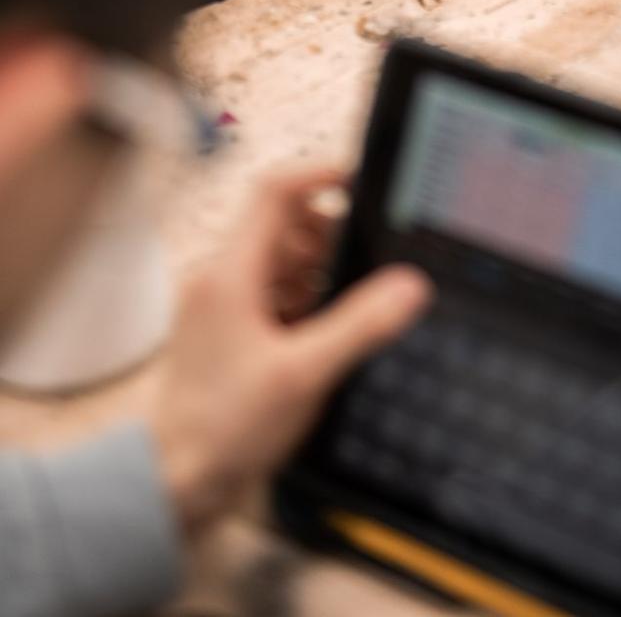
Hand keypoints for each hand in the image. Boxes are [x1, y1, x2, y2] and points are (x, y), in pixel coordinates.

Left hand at [151, 168, 431, 532]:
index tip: (362, 181)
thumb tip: (410, 286)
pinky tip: (319, 334)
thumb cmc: (224, 430)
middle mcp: (219, 277)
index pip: (276, 190)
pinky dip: (301, 297)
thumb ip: (359, 325)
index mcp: (229, 272)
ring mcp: (219, 302)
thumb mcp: (303, 375)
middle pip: (283, 222)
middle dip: (328, 236)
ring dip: (317, 270)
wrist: (173, 483)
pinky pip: (271, 289)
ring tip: (342, 308)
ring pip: (279, 257)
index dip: (321, 174)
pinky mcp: (225, 328)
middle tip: (362, 267)